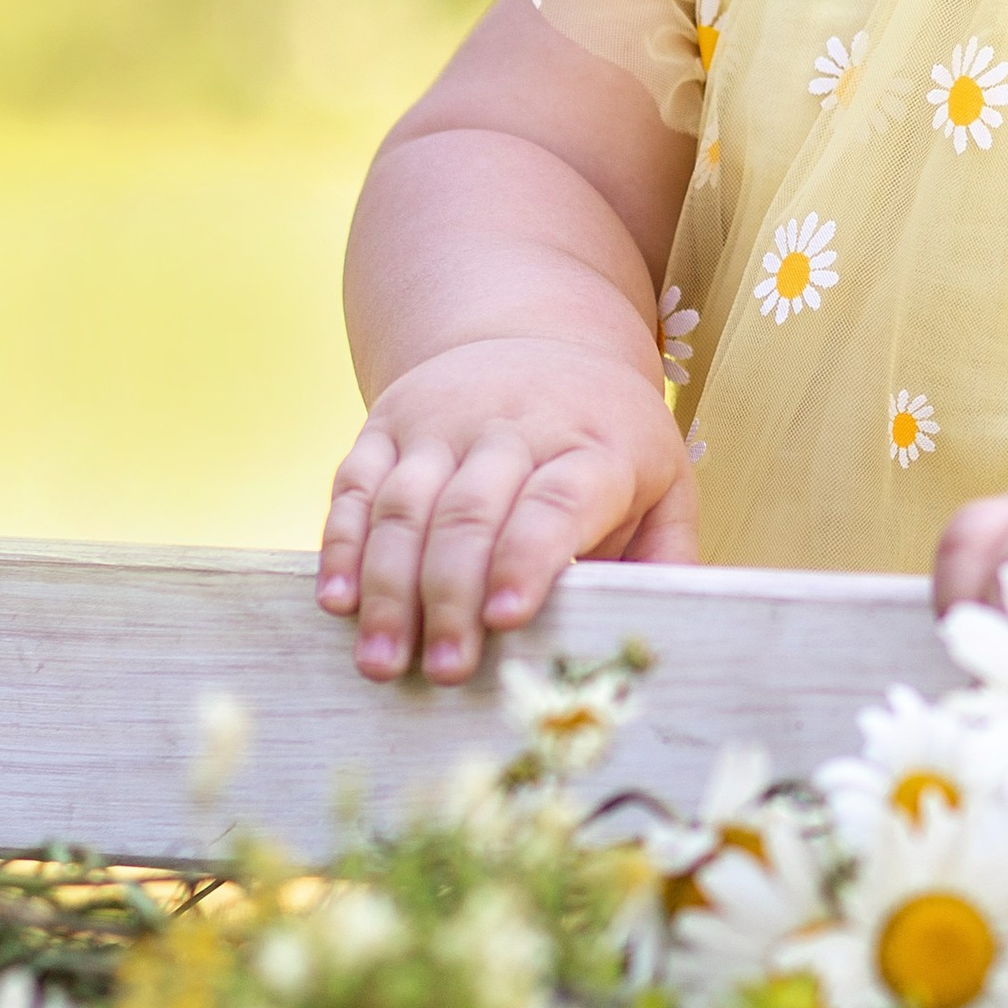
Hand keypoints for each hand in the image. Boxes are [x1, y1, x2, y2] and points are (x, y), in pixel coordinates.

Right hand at [318, 338, 698, 682]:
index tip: (505, 619)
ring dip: (389, 587)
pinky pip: (356, 485)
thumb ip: (668, 558)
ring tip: (381, 660)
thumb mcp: (663, 481)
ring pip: (405, 504)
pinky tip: (339, 601)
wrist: (536, 335)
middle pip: (471, 512)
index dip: (526, 558)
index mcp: (593, 445)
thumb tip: (668, 636)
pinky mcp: (388, 423)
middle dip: (451, 596)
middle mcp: (514, 426)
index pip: (555, 501)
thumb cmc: (608, 438)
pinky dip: (342, 543)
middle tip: (444, 671)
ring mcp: (442, 422)